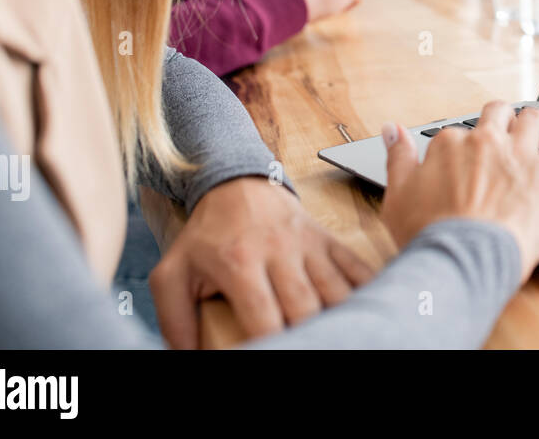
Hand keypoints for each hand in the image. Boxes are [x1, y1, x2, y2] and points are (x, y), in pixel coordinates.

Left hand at [148, 177, 367, 347]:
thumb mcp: (172, 273)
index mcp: (240, 262)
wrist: (235, 183)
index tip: (274, 351)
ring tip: (336, 335)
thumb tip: (187, 355)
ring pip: (336, 290)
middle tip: (306, 344)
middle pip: (305, 307)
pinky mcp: (326, 238)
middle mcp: (279, 251)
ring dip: (339, 317)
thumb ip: (174, 319)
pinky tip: (364, 309)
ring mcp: (307, 243)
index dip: (272, 343)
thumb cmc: (206, 235)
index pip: (264, 317)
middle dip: (308, 335)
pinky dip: (366, 289)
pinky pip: (356, 266)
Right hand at [379, 102, 538, 279]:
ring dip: (538, 124)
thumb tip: (392, 129)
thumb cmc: (429, 235)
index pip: (459, 133)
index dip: (465, 147)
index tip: (469, 161)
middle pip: (499, 113)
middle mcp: (486, 141)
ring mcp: (520, 155)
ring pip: (533, 120)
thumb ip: (398, 158)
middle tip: (509, 135)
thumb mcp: (398, 196)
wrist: (464, 258)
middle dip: (503, 120)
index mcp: (451, 143)